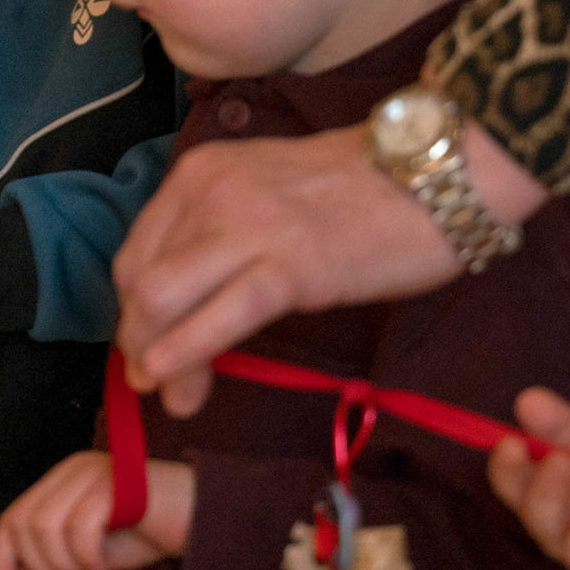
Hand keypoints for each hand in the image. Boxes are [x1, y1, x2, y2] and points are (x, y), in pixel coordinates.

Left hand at [0, 449, 194, 569]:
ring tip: (91, 569)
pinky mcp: (115, 484)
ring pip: (46, 526)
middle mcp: (71, 471)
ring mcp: (93, 473)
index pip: (12, 518)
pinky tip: (104, 562)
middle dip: (41, 565)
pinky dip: (85, 555)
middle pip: (23, 524)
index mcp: (60, 483)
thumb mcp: (89, 559)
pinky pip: (79, 527)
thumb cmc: (148, 534)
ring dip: (64, 563)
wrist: (203, 520)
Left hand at [112, 125, 539, 412]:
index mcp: (198, 172)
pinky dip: (185, 353)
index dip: (132, 310)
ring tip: (174, 397)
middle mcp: (207, 192)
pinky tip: (178, 386)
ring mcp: (244, 226)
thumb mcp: (266, 196)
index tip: (145, 348)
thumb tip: (187, 306)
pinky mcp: (289, 266)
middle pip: (140, 280)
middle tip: (154, 384)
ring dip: (156, 358)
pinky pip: (220, 314)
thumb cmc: (360, 190)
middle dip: (137, 340)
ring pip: (162, 300)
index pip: (137, 252)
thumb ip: (222, 238)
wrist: (436, 174)